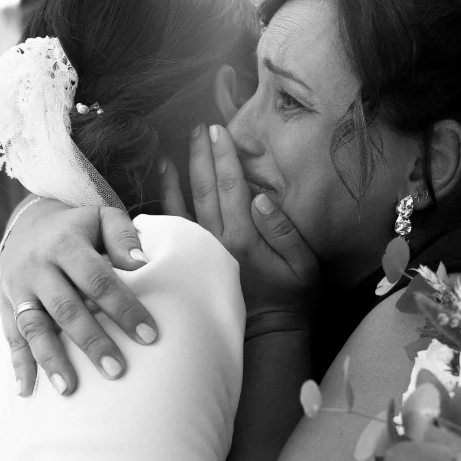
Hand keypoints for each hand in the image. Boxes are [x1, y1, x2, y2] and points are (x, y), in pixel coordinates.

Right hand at [0, 199, 160, 396]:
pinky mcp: (6, 305)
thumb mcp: (101, 218)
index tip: (148, 335)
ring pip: (34, 327)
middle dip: (91, 342)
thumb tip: (142, 264)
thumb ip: (123, 236)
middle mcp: (37, 267)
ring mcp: (18, 288)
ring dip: (51, 359)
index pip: (98, 280)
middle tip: (116, 370)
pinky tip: (27, 390)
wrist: (28, 223)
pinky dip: (18, 365)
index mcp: (65, 244)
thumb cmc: (78, 228)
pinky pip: (11, 337)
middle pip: (66, 308)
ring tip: (69, 389)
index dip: (123, 307)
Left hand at [162, 125, 318, 328]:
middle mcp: (216, 240)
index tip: (218, 130)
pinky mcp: (189, 262)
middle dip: (199, 155)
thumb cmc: (291, 295)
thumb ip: (283, 229)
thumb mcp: (303, 263)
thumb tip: (261, 197)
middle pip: (203, 189)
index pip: (230, 185)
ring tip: (167, 153)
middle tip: (197, 129)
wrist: (268, 331)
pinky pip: (172, 230)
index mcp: (244, 236)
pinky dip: (163, 207)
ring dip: (173, 178)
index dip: (223, 156)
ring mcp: (199, 251)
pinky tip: (158, 192)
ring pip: (180, 207)